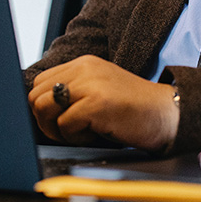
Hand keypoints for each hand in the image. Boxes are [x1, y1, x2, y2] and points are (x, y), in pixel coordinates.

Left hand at [28, 56, 179, 150]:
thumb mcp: (99, 89)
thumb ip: (74, 91)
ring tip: (80, 133)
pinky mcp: (95, 103)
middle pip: (36, 96)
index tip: (59, 122)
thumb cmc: (132, 108)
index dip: (44, 107)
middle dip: (45, 120)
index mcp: (83, 64)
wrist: (164, 113)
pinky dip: (75, 137)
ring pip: (44, 108)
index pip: (40, 83)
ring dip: (57, 129)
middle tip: (67, 132)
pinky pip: (64, 125)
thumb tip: (41, 110)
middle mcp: (83, 69)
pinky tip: (95, 134)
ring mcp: (89, 84)